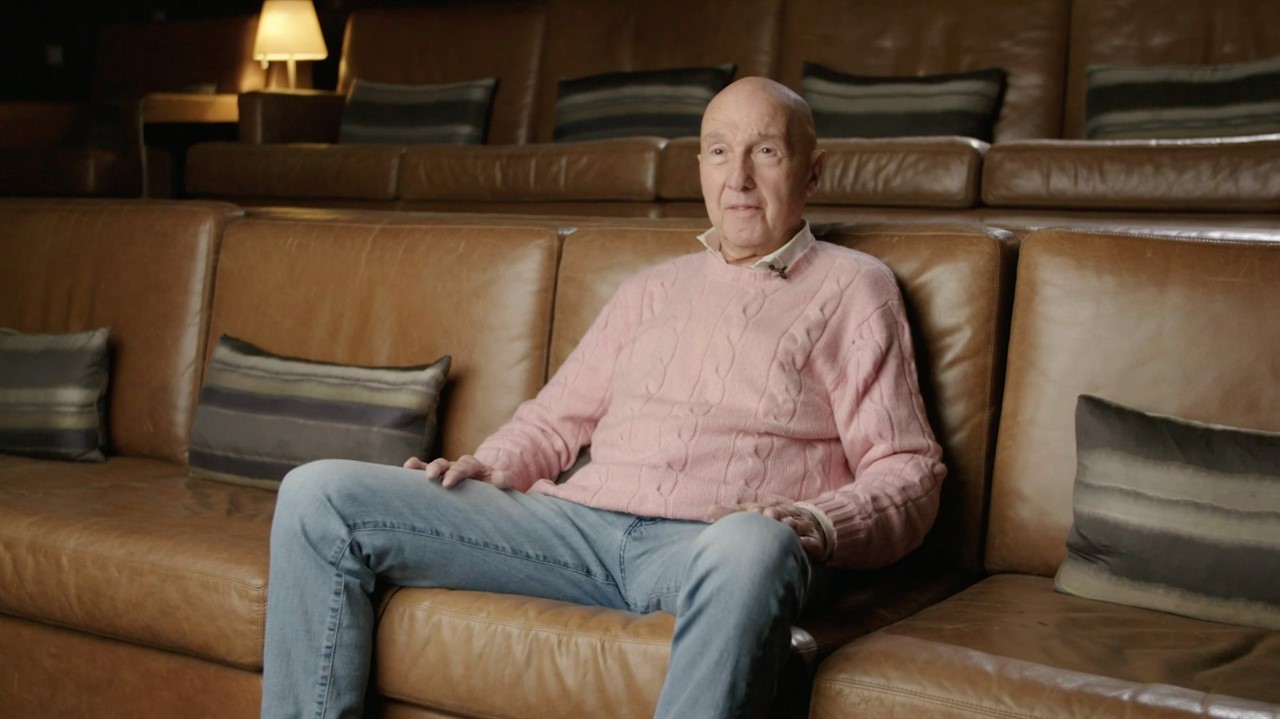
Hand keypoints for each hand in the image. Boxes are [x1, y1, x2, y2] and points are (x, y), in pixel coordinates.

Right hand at [403, 455, 517, 489]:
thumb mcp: (505, 482)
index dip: (456, 474)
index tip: (447, 484)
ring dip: (421, 467)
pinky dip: (415, 468)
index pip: (465, 467)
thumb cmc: (497, 489)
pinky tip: (405, 468)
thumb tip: (499, 478)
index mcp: (474, 467)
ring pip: (433, 466)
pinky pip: (424, 471)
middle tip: (430, 477)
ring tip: (409, 467)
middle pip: (446, 463)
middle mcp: (457, 466)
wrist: (491, 488)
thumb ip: (505, 479)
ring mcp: (446, 472)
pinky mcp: (438, 479)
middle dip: (437, 468)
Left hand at [704, 498, 828, 561]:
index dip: (754, 509)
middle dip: (772, 513)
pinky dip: (806, 542)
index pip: (759, 506)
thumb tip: (707, 511)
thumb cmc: (775, 519)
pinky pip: (811, 541)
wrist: (811, 524)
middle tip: (766, 516)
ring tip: (783, 526)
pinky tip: (800, 544)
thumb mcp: (755, 514)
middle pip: (778, 511)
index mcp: (770, 507)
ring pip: (795, 523)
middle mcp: (785, 514)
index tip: (751, 511)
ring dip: (789, 525)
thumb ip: (732, 514)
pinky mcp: (813, 541)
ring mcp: (800, 527)